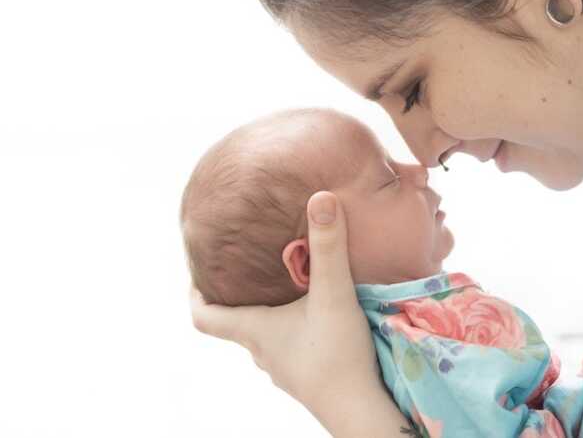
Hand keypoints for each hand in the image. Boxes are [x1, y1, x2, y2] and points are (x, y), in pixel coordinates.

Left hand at [189, 192, 379, 417]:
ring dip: (268, 312)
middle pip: (235, 323)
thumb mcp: (333, 293)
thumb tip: (321, 197)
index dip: (194, 294)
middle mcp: (262, 351)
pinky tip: (317, 316)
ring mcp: (285, 368)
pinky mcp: (308, 377)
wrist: (362, 410)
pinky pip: (291, 347)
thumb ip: (329, 246)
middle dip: (238, 295)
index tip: (196, 273)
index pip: (204, 316)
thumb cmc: (338, 354)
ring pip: (265, 335)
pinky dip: (293, 328)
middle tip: (248, 266)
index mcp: (254, 330)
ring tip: (285, 286)